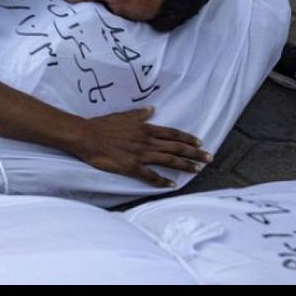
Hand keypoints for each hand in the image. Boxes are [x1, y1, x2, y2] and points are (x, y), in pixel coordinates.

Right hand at [74, 107, 211, 187]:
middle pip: (176, 147)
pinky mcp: (131, 166)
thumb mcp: (122, 116)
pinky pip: (150, 175)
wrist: (86, 136)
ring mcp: (140, 154)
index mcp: (145, 129)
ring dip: (184, 166)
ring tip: (197, 170)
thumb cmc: (102, 125)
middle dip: (194, 153)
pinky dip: (162, 181)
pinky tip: (171, 185)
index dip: (187, 138)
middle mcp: (146, 141)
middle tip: (209, 158)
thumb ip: (138, 114)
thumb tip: (151, 110)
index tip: (199, 142)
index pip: (172, 133)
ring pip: (168, 160)